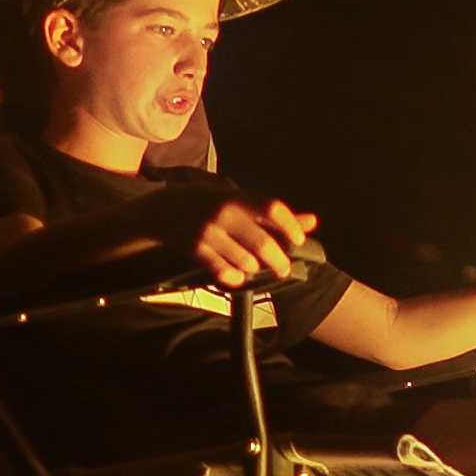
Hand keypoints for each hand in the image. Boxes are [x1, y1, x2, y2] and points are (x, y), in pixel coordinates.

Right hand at [186, 192, 315, 288]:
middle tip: (283, 268)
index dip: (291, 226)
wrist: (162, 209)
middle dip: (279, 261)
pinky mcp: (195, 249)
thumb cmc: (210, 204)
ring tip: (253, 265)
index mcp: (239, 198)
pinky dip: (235, 277)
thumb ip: (275, 214)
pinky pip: (224, 271)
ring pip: (246, 261)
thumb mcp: (240, 201)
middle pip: (263, 243)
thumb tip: (314, 221)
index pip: (273, 208)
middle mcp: (225, 213)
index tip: (299, 240)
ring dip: (255, 268)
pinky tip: (237, 275)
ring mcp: (209, 232)